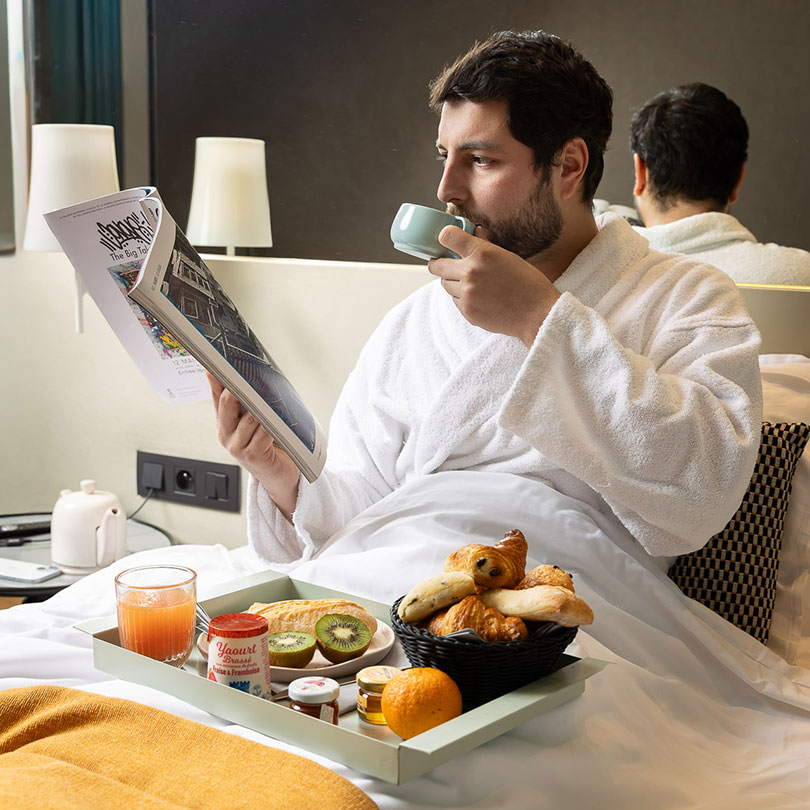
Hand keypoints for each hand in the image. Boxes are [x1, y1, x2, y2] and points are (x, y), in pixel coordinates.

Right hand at [207, 373, 299, 520]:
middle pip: (227, 405)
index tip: (216, 364)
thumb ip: (249, 402)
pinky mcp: (252, 456)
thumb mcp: (255, 420)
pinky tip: (277, 420)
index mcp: (225, 423)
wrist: (279, 475)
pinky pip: (262, 434)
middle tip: (243, 376)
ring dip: (260, 407)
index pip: (216, 395)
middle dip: (236, 389)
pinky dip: (270, 425)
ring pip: (248, 419)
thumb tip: (247, 375)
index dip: (215, 379)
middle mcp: (227, 434)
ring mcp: (238, 447)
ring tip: (268, 396)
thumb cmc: (270, 445)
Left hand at [428, 226, 559, 347]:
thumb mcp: (508, 256)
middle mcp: (470, 272)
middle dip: (439, 264)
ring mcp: (467, 293)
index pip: (447, 237)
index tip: (446, 242)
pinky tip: (480, 298)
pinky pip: (455, 300)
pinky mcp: (467, 311)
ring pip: (445, 284)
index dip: (445, 238)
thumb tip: (474, 231)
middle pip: (436, 265)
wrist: (537, 314)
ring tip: (471, 283)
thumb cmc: (528, 283)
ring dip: (452, 282)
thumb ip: (486, 244)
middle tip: (445, 265)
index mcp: (482, 253)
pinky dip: (462, 298)